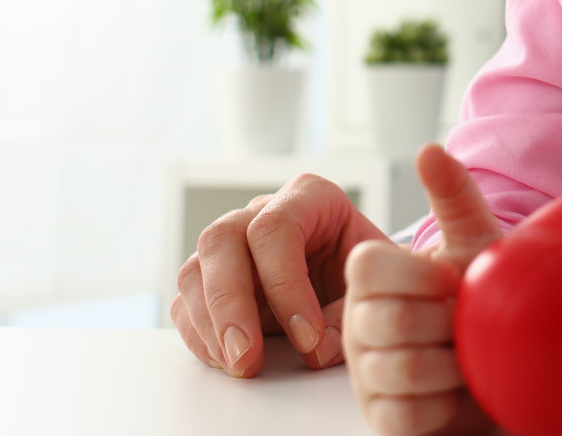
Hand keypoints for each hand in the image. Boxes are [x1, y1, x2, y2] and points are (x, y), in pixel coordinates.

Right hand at [172, 172, 389, 376]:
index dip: (285, 284)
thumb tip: (316, 350)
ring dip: (210, 325)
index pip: (276, 226)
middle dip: (231, 305)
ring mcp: (231, 244)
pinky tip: (229, 361)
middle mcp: (261, 212)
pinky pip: (186, 304)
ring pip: (194, 272)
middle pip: (221, 241)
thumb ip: (351, 316)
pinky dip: (201, 337)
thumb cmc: (367, 271)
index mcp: (310, 197)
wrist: (360, 276)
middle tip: (249, 357)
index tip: (307, 336)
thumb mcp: (376, 284)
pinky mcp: (212, 280)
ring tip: (241, 365)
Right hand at [343, 145, 502, 435]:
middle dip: (443, 322)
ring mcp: (367, 370)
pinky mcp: (384, 415)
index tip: (453, 280)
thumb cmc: (484, 296)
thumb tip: (429, 149)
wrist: (505, 357)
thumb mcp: (475, 241)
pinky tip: (457, 389)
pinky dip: (443, 404)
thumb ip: (454, 195)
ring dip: (451, 363)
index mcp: (374, 274)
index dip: (415, 275)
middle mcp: (360, 321)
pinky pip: (404, 415)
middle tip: (467, 321)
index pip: (365, 265)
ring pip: (399, 368)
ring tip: (469, 354)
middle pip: (383, 319)